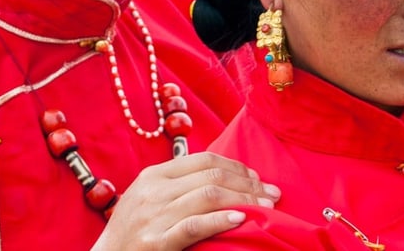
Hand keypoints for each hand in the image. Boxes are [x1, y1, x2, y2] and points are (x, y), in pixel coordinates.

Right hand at [92, 152, 280, 249]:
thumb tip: (220, 177)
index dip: (236, 167)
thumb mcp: (148, 197)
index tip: (257, 178)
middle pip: (211, 177)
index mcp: (154, 175)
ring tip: (266, 208)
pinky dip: (220, 220)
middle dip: (248, 184)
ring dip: (244, 200)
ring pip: (208, 197)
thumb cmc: (132, 229)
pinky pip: (194, 226)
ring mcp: (155, 215)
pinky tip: (240, 220)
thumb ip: (176, 184)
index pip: (204, 160)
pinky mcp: (157, 242)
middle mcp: (154, 190)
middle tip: (272, 195)